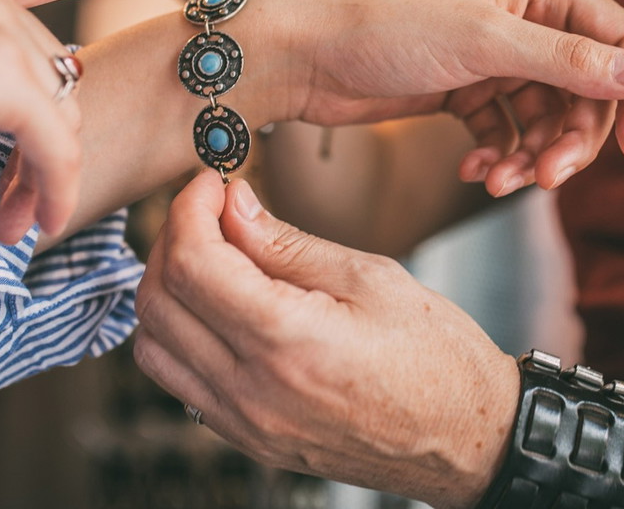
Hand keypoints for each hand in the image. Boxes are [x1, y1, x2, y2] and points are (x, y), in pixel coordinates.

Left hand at [134, 173, 519, 508]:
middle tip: (209, 210)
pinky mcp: (251, 440)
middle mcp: (253, 393)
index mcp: (288, 343)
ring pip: (154, 348)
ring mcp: (247, 425)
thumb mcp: (371, 279)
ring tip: (211, 254)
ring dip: (167, 290)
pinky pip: (181, 383)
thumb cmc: (438, 358)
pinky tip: (221, 305)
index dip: (189, 210)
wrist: (469, 440)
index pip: (193, 265)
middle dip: (171, 241)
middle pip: (158, 304)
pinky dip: (182, 333)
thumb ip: (288, 243)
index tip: (211, 183)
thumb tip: (232, 206)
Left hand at [260, 0, 623, 194]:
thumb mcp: (487, 44)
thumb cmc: (387, 31)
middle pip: (587, 91)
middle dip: (574, 139)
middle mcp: (526, 19)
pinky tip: (473, 171)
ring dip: (533, 156)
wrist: (307, 58)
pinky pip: (508, 133)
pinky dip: (499, 156)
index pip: (619, 41)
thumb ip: (568, 62)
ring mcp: (497, 58)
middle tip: (549, 177)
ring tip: (500, 181)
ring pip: (548, 119)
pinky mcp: (468, 91)